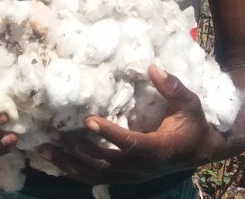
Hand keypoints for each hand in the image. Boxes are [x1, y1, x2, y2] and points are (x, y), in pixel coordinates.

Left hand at [36, 66, 225, 184]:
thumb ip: (174, 87)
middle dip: (77, 148)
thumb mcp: (190, 104)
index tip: (87, 120)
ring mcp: (132, 175)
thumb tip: (152, 67)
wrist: (199, 152)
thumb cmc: (193, 124)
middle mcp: (142, 167)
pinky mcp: (124, 177)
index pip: (130, 144)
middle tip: (53, 132)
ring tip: (44, 149)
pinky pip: (95, 178)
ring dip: (69, 162)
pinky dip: (74, 171)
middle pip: (105, 162)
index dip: (109, 133)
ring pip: (96, 174)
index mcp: (158, 149)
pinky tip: (56, 160)